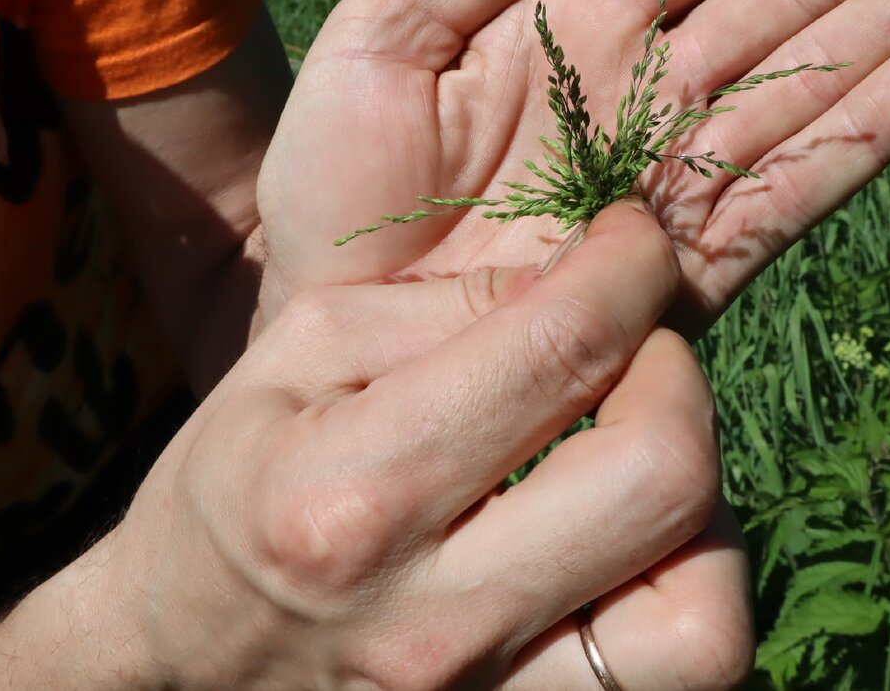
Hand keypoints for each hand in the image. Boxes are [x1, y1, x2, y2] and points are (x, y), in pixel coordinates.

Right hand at [22, 202, 746, 688]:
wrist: (186, 659)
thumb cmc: (237, 484)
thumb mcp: (300, 353)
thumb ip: (441, 305)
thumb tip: (582, 278)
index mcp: (354, 488)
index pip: (561, 349)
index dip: (629, 268)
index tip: (631, 241)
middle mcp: (435, 610)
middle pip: (661, 472)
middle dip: (673, 375)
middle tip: (630, 351)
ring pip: (703, 619)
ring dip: (698, 505)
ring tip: (636, 456)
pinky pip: (682, 672)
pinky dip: (689, 588)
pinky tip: (633, 536)